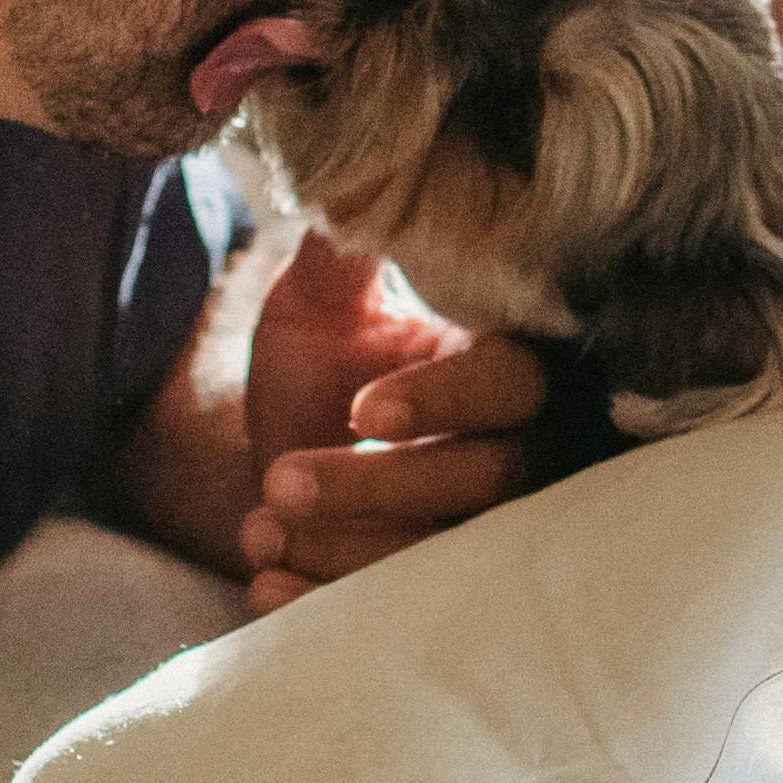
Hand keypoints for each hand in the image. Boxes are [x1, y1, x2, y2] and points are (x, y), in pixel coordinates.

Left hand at [239, 229, 548, 610]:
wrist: (282, 449)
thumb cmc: (322, 363)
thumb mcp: (320, 303)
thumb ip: (342, 249)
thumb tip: (350, 168)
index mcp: (510, 362)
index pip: (509, 381)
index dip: (445, 399)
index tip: (362, 409)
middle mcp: (524, 451)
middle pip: (486, 481)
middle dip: (378, 485)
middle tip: (278, 479)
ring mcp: (490, 530)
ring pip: (450, 555)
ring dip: (350, 550)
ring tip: (258, 528)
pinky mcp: (450, 595)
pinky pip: (408, 614)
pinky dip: (328, 601)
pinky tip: (263, 580)